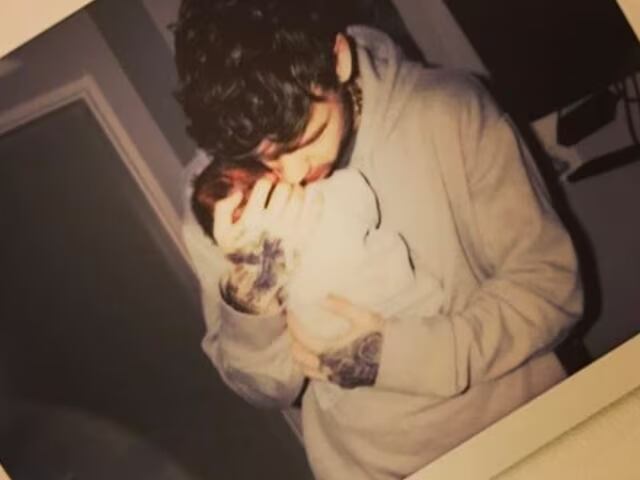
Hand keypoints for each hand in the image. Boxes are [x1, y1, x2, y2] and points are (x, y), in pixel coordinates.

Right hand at [214, 177, 321, 313]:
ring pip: (299, 197)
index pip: (263, 186)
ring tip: (295, 192)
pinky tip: (315, 192)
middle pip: (283, 189)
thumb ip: (222, 209)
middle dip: (283, 184)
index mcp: (251, 220)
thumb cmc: (240, 252)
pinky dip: (317, 199)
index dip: (266, 181)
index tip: (267, 185)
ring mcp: (290, 231)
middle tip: (283, 188)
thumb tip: (238, 191)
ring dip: (298, 189)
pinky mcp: (303, 238)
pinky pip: (315, 213)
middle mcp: (271, 224)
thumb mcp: (221, 234)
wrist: (259, 279)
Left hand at [288, 294, 383, 388]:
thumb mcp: (362, 317)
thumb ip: (341, 307)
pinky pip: (319, 376)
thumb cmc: (381, 338)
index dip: (293, 325)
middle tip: (294, 327)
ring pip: (307, 371)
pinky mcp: (344, 382)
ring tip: (302, 342)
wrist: (401, 361)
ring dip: (300, 357)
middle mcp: (329, 369)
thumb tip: (323, 297)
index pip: (302, 339)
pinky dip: (312, 366)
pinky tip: (318, 355)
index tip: (290, 313)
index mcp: (330, 353)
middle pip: (299, 358)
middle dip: (293, 342)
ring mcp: (336, 378)